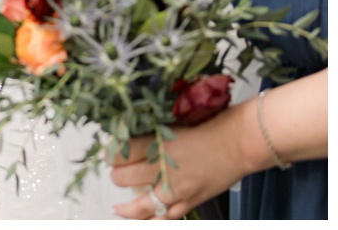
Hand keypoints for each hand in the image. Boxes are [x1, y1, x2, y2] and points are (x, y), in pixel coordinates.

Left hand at [108, 108, 250, 219]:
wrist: (236, 144)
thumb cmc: (208, 130)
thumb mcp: (172, 126)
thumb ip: (150, 135)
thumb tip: (127, 139)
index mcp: (157, 144)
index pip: (118, 154)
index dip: (110, 155)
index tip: (109, 155)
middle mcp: (163, 168)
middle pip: (123, 178)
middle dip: (116, 176)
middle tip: (117, 174)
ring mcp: (176, 189)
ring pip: (140, 206)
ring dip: (126, 208)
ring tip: (119, 208)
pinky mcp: (189, 201)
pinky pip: (165, 217)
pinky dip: (152, 220)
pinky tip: (142, 220)